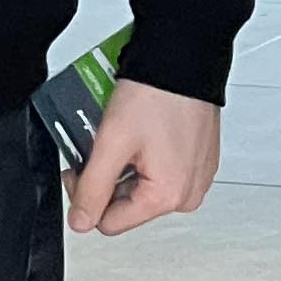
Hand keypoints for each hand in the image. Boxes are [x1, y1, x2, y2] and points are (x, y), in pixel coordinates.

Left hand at [69, 79, 219, 236]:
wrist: (185, 57)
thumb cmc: (157, 92)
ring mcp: (197, 176)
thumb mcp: (112, 142)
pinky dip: (145, 155)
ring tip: (123, 133)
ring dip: (125, 165)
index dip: (86, 193)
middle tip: (102, 143)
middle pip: (127, 205)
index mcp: (169, 196)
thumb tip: (80, 223)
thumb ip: (92, 188)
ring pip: (142, 187)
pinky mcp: (199, 160)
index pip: (109, 222)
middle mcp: (189, 193)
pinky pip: (161, 171)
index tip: (82, 163)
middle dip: (108, 177)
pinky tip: (141, 131)